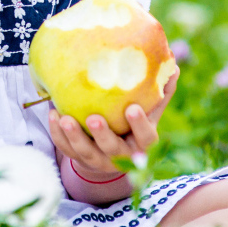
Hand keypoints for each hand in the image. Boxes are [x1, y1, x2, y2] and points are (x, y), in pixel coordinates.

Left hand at [49, 68, 179, 177]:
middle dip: (103, 136)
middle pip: (113, 150)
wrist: (112, 152)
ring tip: (64, 119)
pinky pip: (67, 149)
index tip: (131, 109)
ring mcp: (99, 161)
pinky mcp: (79, 159)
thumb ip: (160, 92)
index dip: (139, 125)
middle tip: (94, 118)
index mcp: (142, 143)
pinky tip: (53, 116)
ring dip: (74, 137)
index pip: (146, 137)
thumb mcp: (149, 111)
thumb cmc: (132, 123)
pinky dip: (58, 135)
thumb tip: (174, 65)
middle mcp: (122, 156)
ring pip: (86, 153)